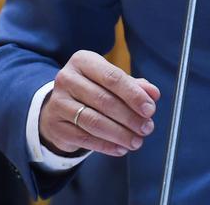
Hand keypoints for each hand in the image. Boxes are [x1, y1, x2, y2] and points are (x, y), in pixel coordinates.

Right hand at [39, 50, 160, 157]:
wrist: (58, 107)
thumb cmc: (91, 90)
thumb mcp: (110, 82)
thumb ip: (134, 86)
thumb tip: (154, 94)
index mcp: (83, 61)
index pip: (112, 78)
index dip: (134, 95)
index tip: (150, 109)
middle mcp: (67, 78)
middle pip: (104, 100)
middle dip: (130, 117)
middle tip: (147, 128)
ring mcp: (58, 103)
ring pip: (94, 122)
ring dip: (120, 134)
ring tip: (136, 141)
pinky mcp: (56, 126)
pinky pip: (84, 138)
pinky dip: (106, 146)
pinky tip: (120, 148)